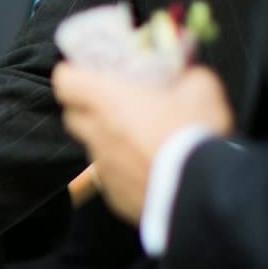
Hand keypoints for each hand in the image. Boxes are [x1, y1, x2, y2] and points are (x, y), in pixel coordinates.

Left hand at [50, 64, 232, 221]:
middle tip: (111, 103)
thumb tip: (189, 74)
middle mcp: (97, 134)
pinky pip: (113, 178)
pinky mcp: (115, 196)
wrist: (199, 192)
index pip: (65, 82)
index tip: (81, 72)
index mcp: (108, 101)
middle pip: (72, 116)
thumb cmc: (192, 135)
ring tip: (140, 139)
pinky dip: (125, 170)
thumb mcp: (202, 90)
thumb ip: (190, 76)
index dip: (70, 74)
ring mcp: (104, 168)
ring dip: (110, 141)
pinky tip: (149, 168)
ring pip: (95, 148)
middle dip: (85, 108)